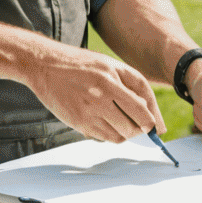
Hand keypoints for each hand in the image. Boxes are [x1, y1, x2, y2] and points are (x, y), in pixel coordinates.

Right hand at [25, 45, 166, 143]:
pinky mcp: (79, 122)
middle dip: (142, 129)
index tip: (157, 127)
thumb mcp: (107, 64)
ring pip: (121, 134)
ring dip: (126, 134)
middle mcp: (103, 92)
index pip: (143, 101)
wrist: (44, 65)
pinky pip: (104, 138)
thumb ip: (127, 83)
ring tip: (121, 125)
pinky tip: (105, 125)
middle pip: (136, 122)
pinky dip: (110, 136)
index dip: (154, 117)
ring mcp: (90, 108)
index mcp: (112, 75)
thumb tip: (146, 110)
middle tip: (140, 128)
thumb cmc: (79, 65)